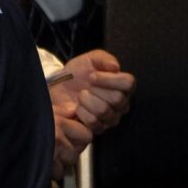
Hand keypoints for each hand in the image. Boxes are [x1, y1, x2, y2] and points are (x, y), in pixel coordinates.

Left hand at [48, 51, 133, 176]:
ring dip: (87, 100)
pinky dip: (81, 112)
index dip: (110, 79)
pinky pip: (93, 122)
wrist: (59, 88)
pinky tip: (78, 107)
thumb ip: (104, 59)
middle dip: (96, 90)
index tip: (93, 76)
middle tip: (86, 86)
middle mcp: (121, 104)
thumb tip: (115, 67)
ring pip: (104, 110)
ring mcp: (111, 118)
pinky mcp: (99, 129)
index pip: (128, 83)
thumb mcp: (90, 59)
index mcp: (123, 86)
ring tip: (81, 95)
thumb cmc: (77, 74)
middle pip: (117, 99)